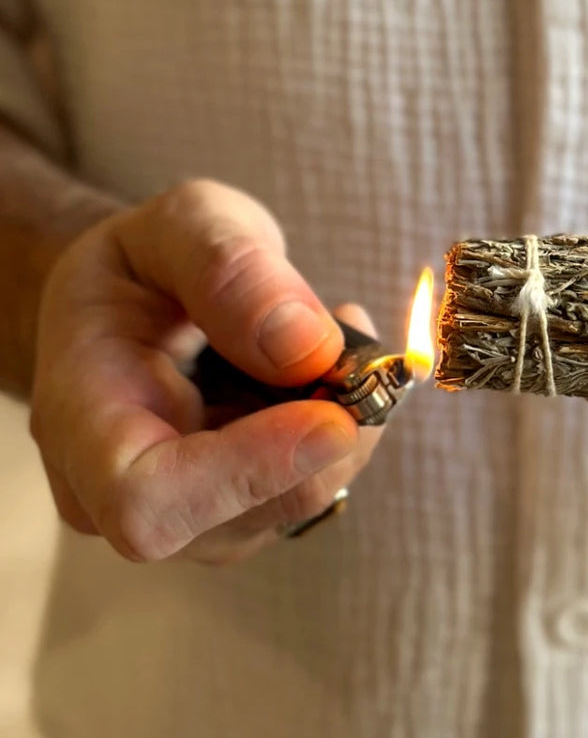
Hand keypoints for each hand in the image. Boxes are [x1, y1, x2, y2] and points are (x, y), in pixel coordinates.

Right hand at [31, 179, 383, 563]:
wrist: (133, 298)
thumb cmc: (147, 261)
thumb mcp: (182, 223)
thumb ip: (231, 270)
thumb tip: (309, 347)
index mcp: (80, 420)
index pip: (145, 499)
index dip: (247, 472)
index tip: (332, 417)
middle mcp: (116, 492)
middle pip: (239, 514)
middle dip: (321, 438)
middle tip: (357, 342)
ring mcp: (183, 512)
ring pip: (290, 506)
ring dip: (342, 426)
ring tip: (339, 328)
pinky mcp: (239, 510)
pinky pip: (309, 487)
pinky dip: (343, 429)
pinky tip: (333, 362)